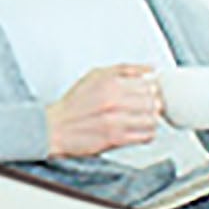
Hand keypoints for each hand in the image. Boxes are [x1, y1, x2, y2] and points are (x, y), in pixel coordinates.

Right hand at [45, 63, 164, 158]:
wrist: (55, 128)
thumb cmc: (75, 103)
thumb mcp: (96, 75)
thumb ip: (125, 69)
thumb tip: (150, 69)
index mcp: (111, 82)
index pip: (150, 84)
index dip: (152, 89)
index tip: (149, 93)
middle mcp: (115, 100)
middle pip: (153, 101)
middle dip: (152, 104)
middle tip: (145, 107)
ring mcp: (116, 120)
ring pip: (152, 119)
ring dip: (150, 119)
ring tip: (141, 119)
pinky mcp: (116, 139)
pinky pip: (145, 136)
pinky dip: (146, 134)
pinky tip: (137, 130)